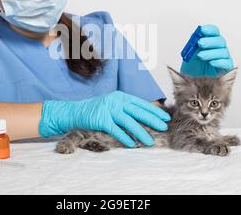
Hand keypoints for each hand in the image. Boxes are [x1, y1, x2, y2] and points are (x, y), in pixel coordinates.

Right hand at [39, 91, 170, 147]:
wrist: (75, 112)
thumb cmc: (97, 110)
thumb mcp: (113, 105)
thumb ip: (126, 109)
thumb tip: (146, 116)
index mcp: (121, 96)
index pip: (141, 103)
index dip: (154, 111)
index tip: (165, 117)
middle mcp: (115, 101)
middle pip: (137, 111)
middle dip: (152, 120)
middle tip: (164, 127)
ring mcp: (108, 109)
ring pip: (129, 122)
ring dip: (141, 133)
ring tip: (150, 142)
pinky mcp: (101, 119)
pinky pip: (115, 130)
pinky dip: (124, 137)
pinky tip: (132, 144)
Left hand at [180, 24, 233, 76]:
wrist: (191, 81)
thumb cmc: (192, 66)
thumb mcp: (189, 53)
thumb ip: (193, 44)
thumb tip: (195, 34)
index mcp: (210, 41)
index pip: (214, 32)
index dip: (209, 30)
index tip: (202, 30)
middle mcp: (218, 48)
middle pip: (220, 40)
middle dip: (209, 41)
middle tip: (200, 43)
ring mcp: (223, 58)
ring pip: (223, 51)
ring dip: (211, 52)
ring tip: (200, 56)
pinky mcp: (226, 68)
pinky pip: (226, 63)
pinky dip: (219, 62)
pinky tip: (211, 62)